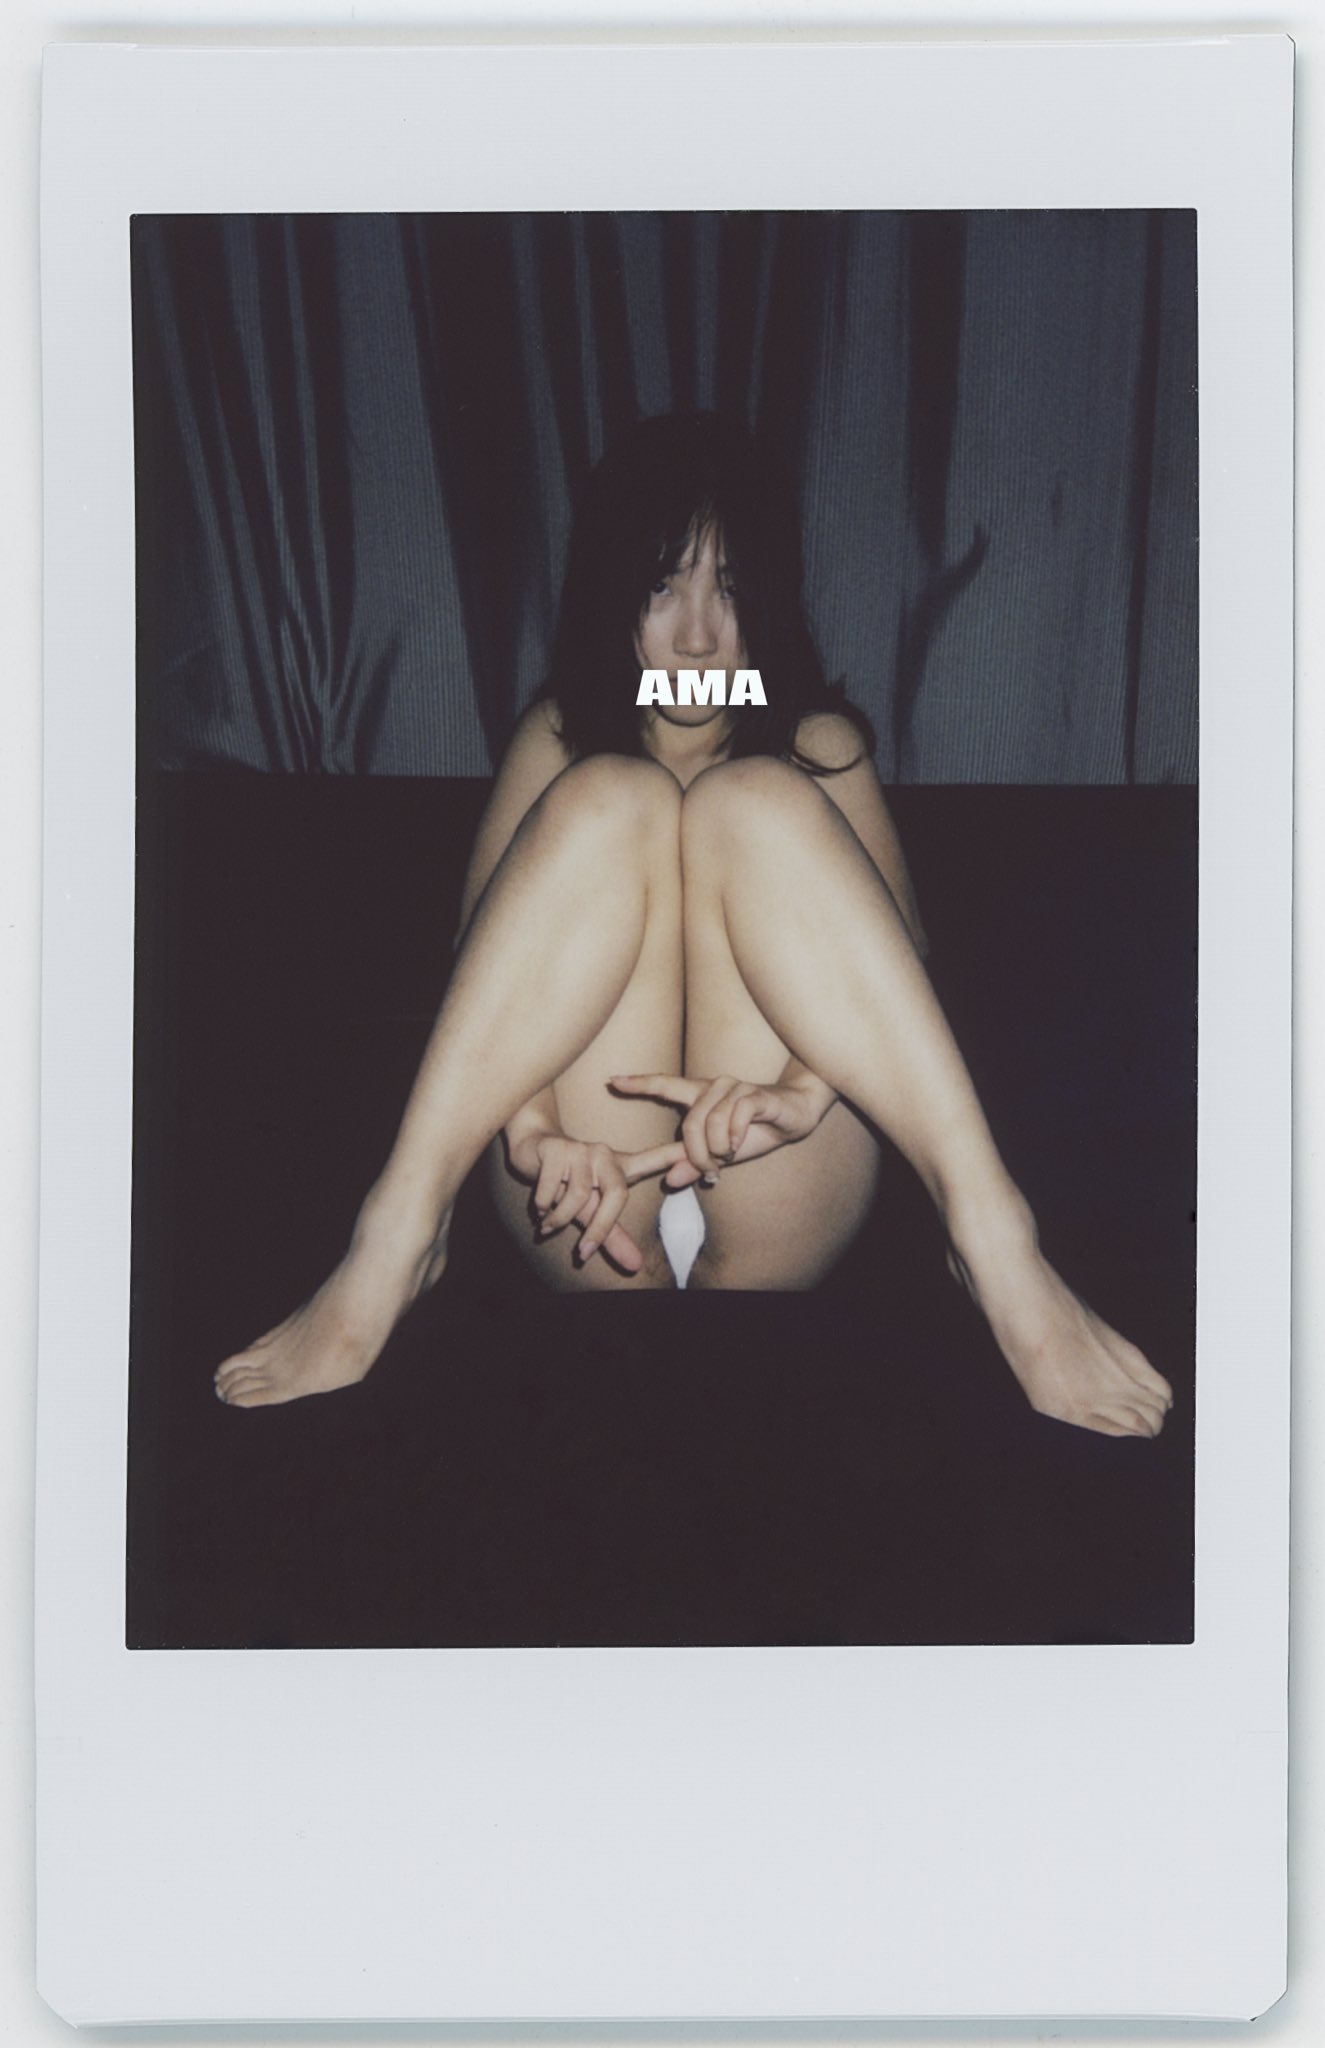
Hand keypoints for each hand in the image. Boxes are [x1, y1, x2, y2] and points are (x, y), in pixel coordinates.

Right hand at [505, 1127, 685, 1269]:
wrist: (531, 1145)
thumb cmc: (567, 1178)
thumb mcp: (590, 1210)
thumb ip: (613, 1236)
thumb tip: (636, 1268)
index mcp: (619, 1167)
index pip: (656, 1160)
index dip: (680, 1158)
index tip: (710, 1156)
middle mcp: (605, 1155)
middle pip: (615, 1196)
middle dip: (600, 1229)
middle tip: (583, 1252)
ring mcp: (581, 1149)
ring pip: (578, 1196)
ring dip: (560, 1218)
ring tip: (547, 1223)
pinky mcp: (556, 1148)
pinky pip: (551, 1189)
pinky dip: (542, 1205)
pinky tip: (538, 1207)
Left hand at [609, 1070, 834, 1187]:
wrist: (795, 1116)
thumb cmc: (756, 1132)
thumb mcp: (722, 1153)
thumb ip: (695, 1162)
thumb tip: (671, 1180)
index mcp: (700, 1097)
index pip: (665, 1085)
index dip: (639, 1084)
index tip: (612, 1081)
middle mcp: (714, 1086)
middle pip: (689, 1124)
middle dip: (697, 1155)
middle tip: (711, 1170)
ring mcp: (735, 1087)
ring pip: (711, 1123)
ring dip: (719, 1149)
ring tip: (729, 1156)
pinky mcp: (755, 1094)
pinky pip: (736, 1117)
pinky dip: (736, 1137)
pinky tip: (740, 1145)